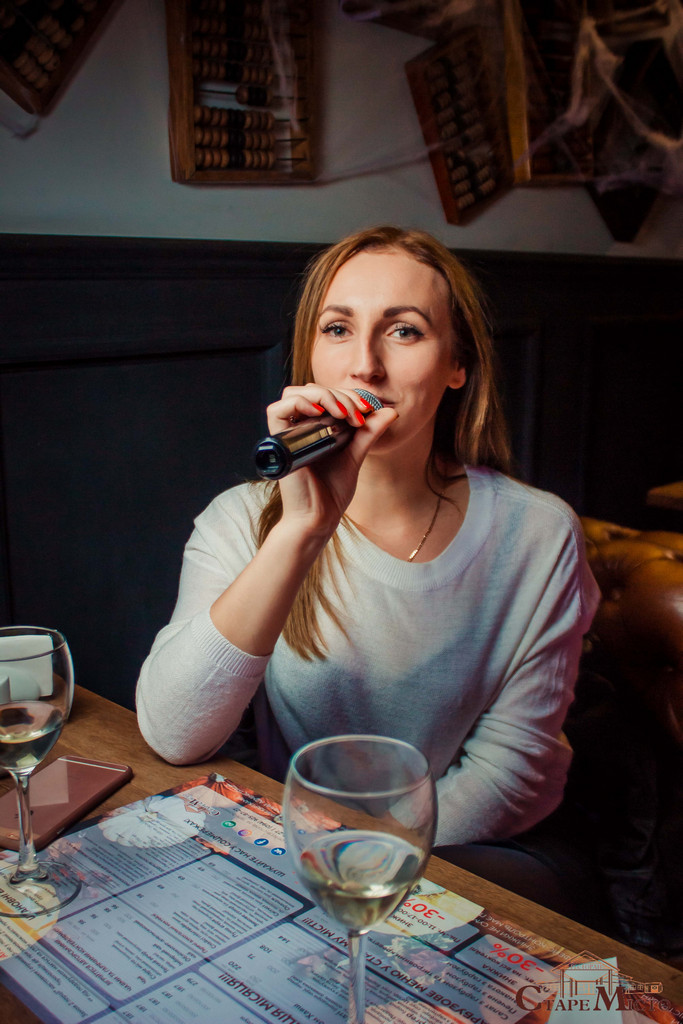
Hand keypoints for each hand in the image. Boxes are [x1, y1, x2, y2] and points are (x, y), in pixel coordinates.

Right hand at [266, 384, 397, 537]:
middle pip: (312, 389)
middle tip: (358, 413)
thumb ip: (369, 432)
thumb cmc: (332, 492)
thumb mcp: (355, 455)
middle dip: (340, 394)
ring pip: (294, 393)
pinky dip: (299, 403)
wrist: (320, 517)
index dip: (347, 394)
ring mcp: (287, 434)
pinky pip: (276, 410)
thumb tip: (391, 410)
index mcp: (314, 427)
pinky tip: (321, 413)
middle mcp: (298, 427)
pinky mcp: (278, 443)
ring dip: (323, 395)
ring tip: (343, 413)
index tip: (367, 410)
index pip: (326, 394)